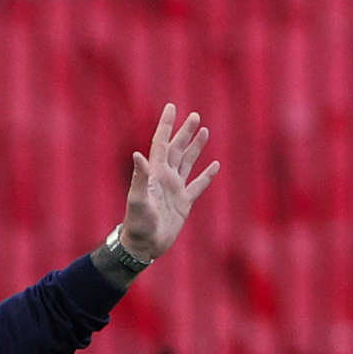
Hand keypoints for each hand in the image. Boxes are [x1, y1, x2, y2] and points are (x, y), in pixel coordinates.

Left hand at [117, 104, 218, 261]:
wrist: (144, 246)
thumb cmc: (138, 224)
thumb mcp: (138, 200)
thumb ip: (140, 178)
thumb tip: (137, 154)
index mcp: (155, 174)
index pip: (161, 143)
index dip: (166, 125)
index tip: (171, 107)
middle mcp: (165, 178)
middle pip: (177, 149)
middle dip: (184, 132)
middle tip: (194, 115)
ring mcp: (175, 190)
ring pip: (188, 163)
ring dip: (195, 147)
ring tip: (204, 131)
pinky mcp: (184, 203)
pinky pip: (198, 185)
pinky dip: (207, 175)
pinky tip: (215, 166)